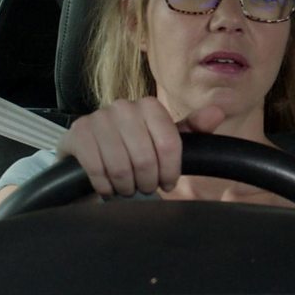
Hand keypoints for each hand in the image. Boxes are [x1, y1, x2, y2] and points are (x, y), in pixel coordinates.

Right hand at [56, 98, 224, 197]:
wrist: (91, 153)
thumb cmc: (136, 148)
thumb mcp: (166, 140)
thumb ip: (193, 129)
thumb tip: (217, 112)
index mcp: (149, 106)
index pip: (170, 144)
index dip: (170, 171)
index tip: (168, 183)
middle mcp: (122, 106)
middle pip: (146, 158)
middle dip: (147, 182)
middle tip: (145, 188)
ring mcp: (97, 118)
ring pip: (121, 166)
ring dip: (126, 186)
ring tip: (128, 188)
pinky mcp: (77, 133)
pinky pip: (97, 168)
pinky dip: (105, 185)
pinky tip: (108, 187)